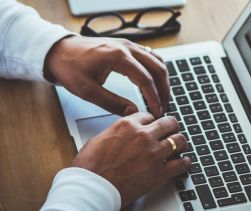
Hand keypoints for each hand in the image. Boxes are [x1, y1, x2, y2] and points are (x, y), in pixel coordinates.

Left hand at [44, 36, 168, 117]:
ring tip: (162, 98)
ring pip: (157, 61)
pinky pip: (150, 56)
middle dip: (164, 90)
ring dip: (163, 80)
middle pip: (157, 68)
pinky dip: (156, 71)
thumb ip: (112, 103)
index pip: (146, 79)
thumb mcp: (87, 90)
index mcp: (118, 57)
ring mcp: (128, 45)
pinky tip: (155, 83)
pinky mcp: (127, 46)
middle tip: (163, 108)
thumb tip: (134, 112)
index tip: (157, 112)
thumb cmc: (69, 67)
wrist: (59, 50)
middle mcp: (127, 47)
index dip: (154, 98)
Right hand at [71, 112, 190, 206]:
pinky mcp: (159, 173)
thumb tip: (123, 133)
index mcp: (127, 125)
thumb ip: (117, 132)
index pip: (149, 116)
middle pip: (169, 123)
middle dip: (171, 127)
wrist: (91, 188)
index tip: (154, 126)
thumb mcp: (100, 138)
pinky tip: (184, 162)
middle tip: (172, 131)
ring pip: (179, 141)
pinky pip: (181, 164)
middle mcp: (143, 136)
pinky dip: (185, 163)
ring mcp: (153, 154)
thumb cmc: (90, 167)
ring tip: (180, 146)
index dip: (153, 122)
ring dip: (180, 143)